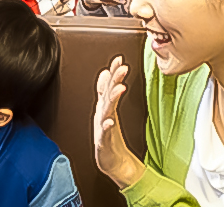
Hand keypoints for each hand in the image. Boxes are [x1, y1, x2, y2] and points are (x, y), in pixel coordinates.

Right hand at [94, 56, 144, 188]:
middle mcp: (102, 115)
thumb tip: (106, 72)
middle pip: (107, 94)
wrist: (112, 163)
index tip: (118, 59)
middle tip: (121, 67)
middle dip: (114, 80)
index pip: (108, 85)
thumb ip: (106, 91)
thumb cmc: (110, 138)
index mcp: (105, 107)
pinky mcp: (104, 142)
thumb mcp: (109, 110)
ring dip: (112, 98)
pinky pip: (105, 133)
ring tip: (120, 88)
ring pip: (107, 110)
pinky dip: (106, 126)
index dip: (112, 72)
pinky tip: (110, 120)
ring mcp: (102, 128)